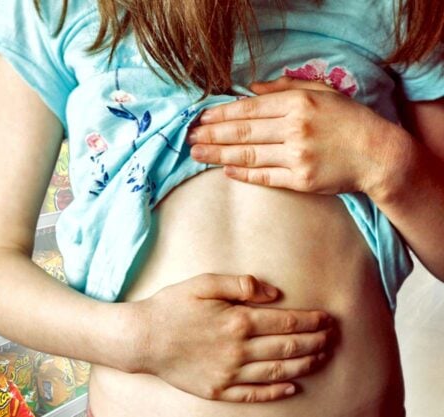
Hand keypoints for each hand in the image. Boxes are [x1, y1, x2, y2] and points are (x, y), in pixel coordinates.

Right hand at [133, 273, 334, 401]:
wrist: (141, 338)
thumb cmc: (171, 306)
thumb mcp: (203, 283)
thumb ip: (240, 284)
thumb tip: (273, 292)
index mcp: (238, 321)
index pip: (286, 322)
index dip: (310, 321)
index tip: (327, 318)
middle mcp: (238, 349)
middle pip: (288, 348)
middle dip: (315, 342)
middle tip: (332, 338)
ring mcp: (229, 373)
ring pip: (277, 371)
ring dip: (304, 365)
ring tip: (321, 358)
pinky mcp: (218, 389)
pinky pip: (254, 394)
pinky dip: (276, 391)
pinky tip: (292, 386)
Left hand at [187, 77, 406, 195]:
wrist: (378, 155)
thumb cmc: (349, 121)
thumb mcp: (322, 93)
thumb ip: (284, 89)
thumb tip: (249, 89)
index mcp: (298, 104)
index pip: (248, 109)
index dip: (220, 114)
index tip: (201, 118)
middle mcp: (295, 129)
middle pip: (243, 132)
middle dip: (211, 135)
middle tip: (189, 138)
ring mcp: (297, 157)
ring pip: (248, 155)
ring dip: (218, 154)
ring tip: (196, 154)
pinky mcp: (301, 181)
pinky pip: (264, 176)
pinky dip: (242, 173)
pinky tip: (225, 170)